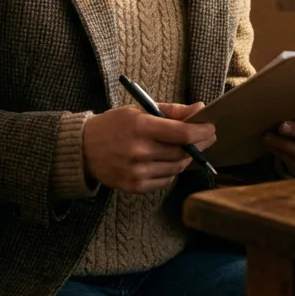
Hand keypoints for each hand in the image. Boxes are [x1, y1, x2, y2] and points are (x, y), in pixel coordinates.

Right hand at [82, 101, 214, 193]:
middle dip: (198, 145)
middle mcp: (139, 152)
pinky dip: (171, 170)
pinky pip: (165, 180)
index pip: (183, 133)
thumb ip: (172, 111)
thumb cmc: (114, 125)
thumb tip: (200, 109)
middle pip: (182, 153)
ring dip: (186, 158)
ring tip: (187, 148)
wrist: (82, 149)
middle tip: (205, 138)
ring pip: (176, 168)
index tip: (212, 128)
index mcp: (141, 128)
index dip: (202, 132)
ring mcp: (136, 172)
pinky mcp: (134, 187)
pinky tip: (167, 160)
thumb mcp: (140, 110)